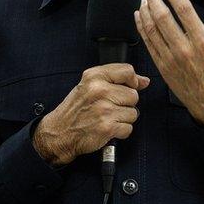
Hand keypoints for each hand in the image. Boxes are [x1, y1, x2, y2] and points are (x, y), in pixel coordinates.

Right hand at [33, 63, 149, 164]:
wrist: (59, 132)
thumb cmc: (76, 110)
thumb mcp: (89, 86)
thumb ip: (116, 79)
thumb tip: (144, 81)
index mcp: (94, 77)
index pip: (127, 71)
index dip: (133, 81)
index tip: (129, 87)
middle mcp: (99, 90)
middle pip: (133, 95)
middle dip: (125, 104)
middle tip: (109, 108)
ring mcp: (104, 109)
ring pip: (133, 113)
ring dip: (123, 119)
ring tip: (106, 118)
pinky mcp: (107, 127)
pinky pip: (128, 128)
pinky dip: (120, 131)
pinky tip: (107, 128)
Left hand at [134, 0, 203, 126]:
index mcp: (203, 41)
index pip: (184, 10)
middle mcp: (185, 48)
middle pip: (163, 17)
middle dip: (154, 0)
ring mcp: (171, 59)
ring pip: (152, 30)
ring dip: (145, 12)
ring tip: (144, 0)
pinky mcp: (163, 67)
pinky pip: (148, 44)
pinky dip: (141, 28)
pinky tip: (138, 17)